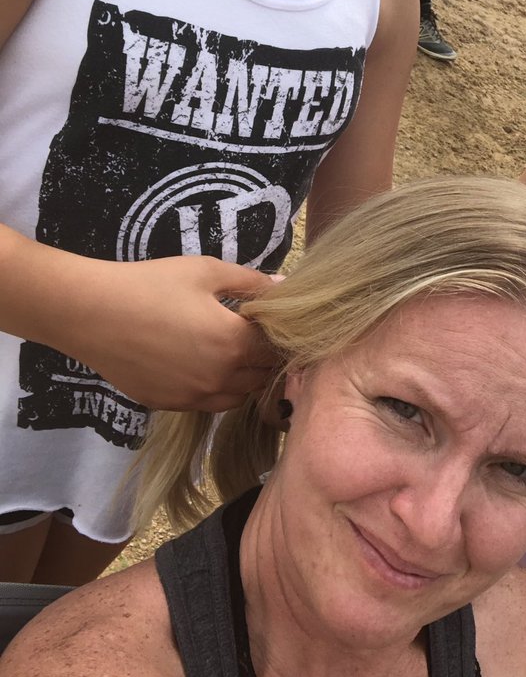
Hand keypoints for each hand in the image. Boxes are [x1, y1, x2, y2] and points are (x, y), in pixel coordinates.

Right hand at [59, 255, 278, 412]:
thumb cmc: (151, 285)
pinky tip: (201, 365)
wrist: (92, 313)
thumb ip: (250, 282)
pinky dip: (215, 389)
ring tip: (229, 352)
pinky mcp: (169, 404)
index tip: (270, 322)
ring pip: (238, 396)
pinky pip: (207, 404)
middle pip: (263, 377)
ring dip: (244, 379)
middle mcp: (220, 378)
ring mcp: (194, 397)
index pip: (277, 349)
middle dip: (265, 358)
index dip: (279, 335)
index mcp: (234, 344)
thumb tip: (282, 287)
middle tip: (253, 336)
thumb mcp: (206, 271)